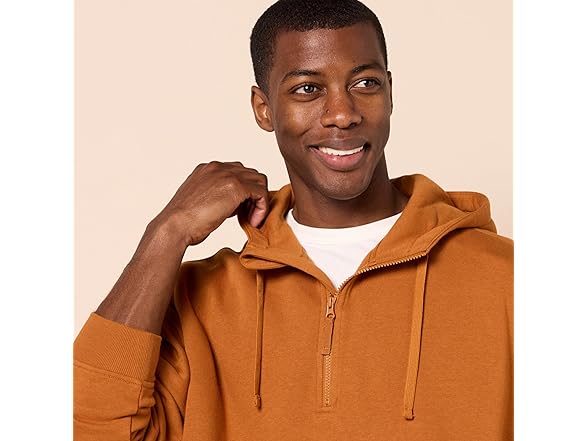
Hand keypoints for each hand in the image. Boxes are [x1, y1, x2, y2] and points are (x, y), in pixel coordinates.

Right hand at [154, 161, 268, 246]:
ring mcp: (227, 175)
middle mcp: (217, 167)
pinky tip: (253, 222)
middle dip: (252, 195)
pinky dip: (262, 208)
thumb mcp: (200, 202)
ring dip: (259, 201)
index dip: (243, 192)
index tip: (240, 211)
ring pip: (259, 181)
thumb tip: (235, 205)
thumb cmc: (183, 222)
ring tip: (251, 219)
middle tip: (248, 215)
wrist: (175, 226)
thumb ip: (217, 196)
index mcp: (207, 169)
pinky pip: (261, 193)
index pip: (237, 172)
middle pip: (250, 174)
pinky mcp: (236, 187)